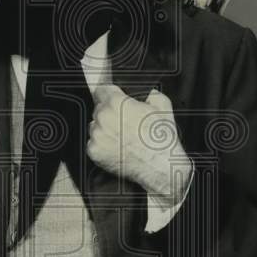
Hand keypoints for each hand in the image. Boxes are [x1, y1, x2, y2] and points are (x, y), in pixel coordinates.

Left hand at [87, 85, 190, 204]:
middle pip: (98, 108)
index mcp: (116, 103)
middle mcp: (103, 118)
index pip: (101, 90)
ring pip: (95, 126)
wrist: (160, 167)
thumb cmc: (161, 139)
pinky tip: (118, 147)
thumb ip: (148, 93)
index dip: (110, 94)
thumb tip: (144, 92)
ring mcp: (97, 136)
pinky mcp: (94, 151)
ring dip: (105, 128)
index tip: (113, 98)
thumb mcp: (162, 104)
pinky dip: (103, 144)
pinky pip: (94, 142)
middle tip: (125, 122)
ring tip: (123, 136)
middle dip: (109, 112)